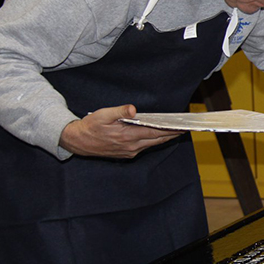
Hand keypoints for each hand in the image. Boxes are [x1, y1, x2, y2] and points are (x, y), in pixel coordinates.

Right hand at [59, 104, 182, 158]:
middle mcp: (131, 146)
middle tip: (185, 128)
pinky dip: (153, 141)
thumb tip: (133, 109)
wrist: (78, 142)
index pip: (155, 133)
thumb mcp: (103, 114)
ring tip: (176, 131)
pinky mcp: (127, 154)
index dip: (170, 130)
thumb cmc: (91, 126)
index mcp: (127, 136)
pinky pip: (145, 147)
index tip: (182, 127)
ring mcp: (129, 152)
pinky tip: (158, 135)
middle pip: (157, 140)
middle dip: (171, 134)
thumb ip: (119, 111)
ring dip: (164, 138)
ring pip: (152, 144)